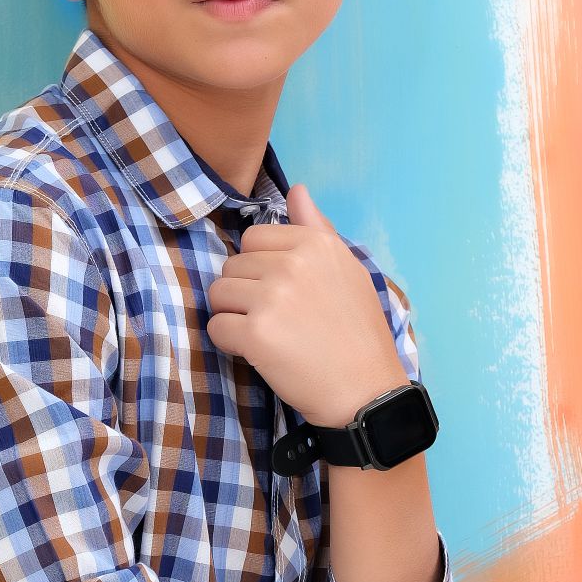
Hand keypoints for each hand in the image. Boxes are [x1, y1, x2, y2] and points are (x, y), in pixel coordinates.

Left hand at [205, 182, 404, 426]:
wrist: (365, 391)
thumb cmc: (358, 333)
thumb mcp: (347, 270)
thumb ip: (317, 228)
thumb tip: (296, 189)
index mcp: (314, 244)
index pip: (253, 239)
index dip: (260, 268)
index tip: (283, 293)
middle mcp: (292, 263)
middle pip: (231, 265)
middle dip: (245, 292)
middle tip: (277, 319)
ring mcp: (272, 297)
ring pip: (218, 293)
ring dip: (234, 315)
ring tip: (267, 335)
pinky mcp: (256, 333)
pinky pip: (216, 327)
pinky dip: (229, 343)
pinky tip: (258, 353)